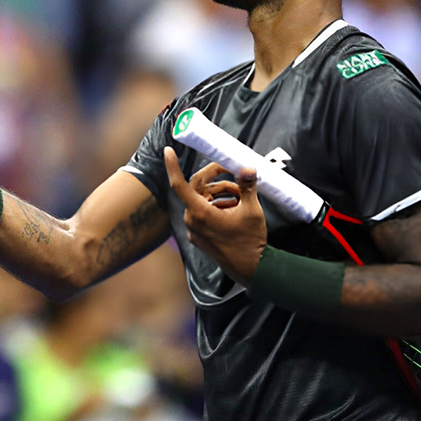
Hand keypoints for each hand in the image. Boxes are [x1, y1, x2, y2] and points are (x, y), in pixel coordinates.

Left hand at [163, 146, 267, 286]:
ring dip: (220, 193)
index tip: (168, 151)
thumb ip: (247, 187)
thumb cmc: (251, 241)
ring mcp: (194, 230)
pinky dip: (217, 206)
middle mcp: (192, 221)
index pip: (180, 185)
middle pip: (197, 189)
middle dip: (215, 179)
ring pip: (202, 200)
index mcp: (200, 213)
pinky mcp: (199, 237)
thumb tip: (247, 168)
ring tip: (241, 197)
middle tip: (231, 171)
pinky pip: (203, 213)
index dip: (173, 166)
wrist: (252, 270)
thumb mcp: (252, 210)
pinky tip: (234, 208)